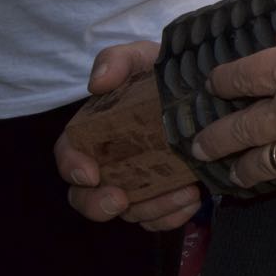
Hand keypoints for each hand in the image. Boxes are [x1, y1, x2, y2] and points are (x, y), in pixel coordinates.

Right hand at [56, 41, 202, 230]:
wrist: (206, 89)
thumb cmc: (162, 73)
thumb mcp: (143, 57)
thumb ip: (117, 60)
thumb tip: (98, 83)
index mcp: (95, 132)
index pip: (68, 155)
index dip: (72, 168)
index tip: (90, 173)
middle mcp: (111, 163)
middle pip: (86, 198)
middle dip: (98, 206)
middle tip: (121, 201)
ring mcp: (138, 183)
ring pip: (131, 212)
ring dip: (152, 208)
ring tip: (184, 192)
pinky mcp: (165, 195)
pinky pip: (161, 218)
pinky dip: (175, 215)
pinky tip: (195, 197)